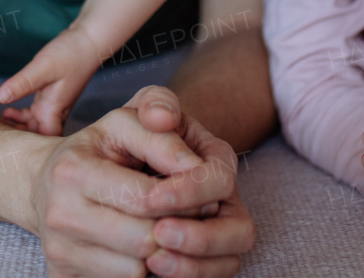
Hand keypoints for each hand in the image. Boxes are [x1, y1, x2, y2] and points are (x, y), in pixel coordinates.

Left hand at [0, 25, 103, 135]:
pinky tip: (7, 109)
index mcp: (54, 111)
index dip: (27, 149)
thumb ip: (22, 83)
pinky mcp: (48, 97)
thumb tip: (0, 98)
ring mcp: (51, 105)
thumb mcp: (42, 67)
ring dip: (16, 127)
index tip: (5, 145)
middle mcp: (53, 112)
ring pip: (33, 127)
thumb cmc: (70, 54)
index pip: (43, 142)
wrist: (87, 41)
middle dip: (16, 139)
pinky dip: (20, 116)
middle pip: (35, 137)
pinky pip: (33, 114)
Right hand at [30, 86, 251, 277]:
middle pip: (143, 240)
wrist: (41, 183)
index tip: (205, 196)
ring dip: (160, 253)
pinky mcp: (62, 276)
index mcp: (73, 170)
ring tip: (163, 228)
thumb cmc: (95, 149)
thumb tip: (195, 168)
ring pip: (135, 270)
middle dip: (177, 229)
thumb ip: (161, 137)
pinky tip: (140, 246)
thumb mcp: (124, 124)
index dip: (185, 200)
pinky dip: (138, 269)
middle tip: (193, 219)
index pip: (146, 199)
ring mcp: (58, 251)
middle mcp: (60, 214)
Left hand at [128, 86, 255, 277]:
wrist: (124, 162)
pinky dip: (186, 275)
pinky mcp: (204, 259)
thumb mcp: (144, 109)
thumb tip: (162, 116)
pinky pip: (211, 277)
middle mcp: (226, 200)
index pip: (218, 179)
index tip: (149, 196)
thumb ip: (155, 103)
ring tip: (153, 258)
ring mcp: (219, 232)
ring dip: (193, 264)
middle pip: (239, 230)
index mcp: (217, 160)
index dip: (187, 191)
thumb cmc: (138, 133)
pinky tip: (152, 268)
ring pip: (230, 260)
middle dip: (200, 237)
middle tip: (158, 233)